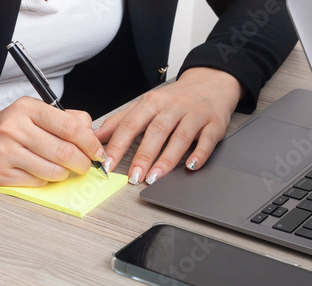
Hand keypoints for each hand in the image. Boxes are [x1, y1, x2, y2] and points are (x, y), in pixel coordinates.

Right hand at [0, 96, 106, 186]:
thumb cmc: (4, 130)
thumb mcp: (31, 115)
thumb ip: (64, 120)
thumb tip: (92, 133)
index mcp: (27, 108)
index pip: (70, 126)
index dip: (91, 142)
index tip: (98, 152)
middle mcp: (15, 127)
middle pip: (65, 151)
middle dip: (82, 163)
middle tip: (85, 166)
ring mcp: (5, 151)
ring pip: (54, 170)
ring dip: (65, 174)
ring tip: (62, 169)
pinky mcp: (0, 173)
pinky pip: (38, 181)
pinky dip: (46, 180)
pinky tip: (40, 172)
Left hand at [94, 67, 243, 184]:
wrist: (211, 82)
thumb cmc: (175, 98)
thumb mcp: (146, 104)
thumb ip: (121, 121)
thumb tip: (97, 137)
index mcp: (152, 102)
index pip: (131, 124)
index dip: (118, 145)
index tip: (108, 164)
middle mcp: (173, 107)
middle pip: (156, 131)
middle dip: (143, 156)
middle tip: (133, 176)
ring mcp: (195, 115)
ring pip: (180, 137)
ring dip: (167, 160)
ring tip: (154, 178)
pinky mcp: (214, 123)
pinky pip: (207, 140)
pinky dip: (199, 154)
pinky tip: (191, 167)